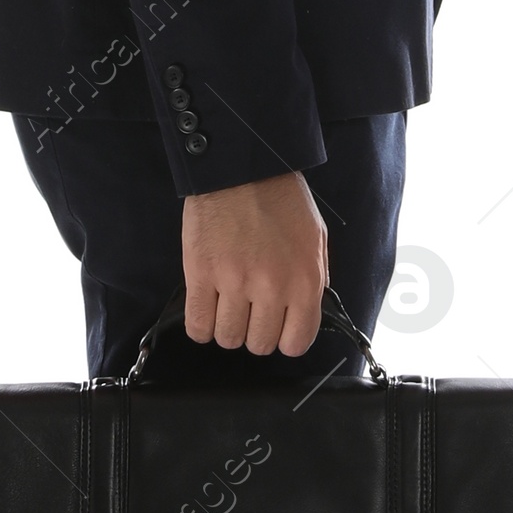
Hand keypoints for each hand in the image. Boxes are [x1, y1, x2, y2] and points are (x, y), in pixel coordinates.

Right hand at [181, 172, 327, 354]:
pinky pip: (197, 325)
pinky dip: (201, 327)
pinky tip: (205, 310)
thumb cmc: (279, 199)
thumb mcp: (314, 239)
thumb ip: (312, 280)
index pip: (296, 343)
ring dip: (226, 328)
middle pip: (258, 345)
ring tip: (226, 307)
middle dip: (254, 332)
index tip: (276, 328)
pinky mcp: (200, 274)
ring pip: (227, 338)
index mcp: (305, 281)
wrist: (241, 167)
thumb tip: (302, 313)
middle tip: (249, 312)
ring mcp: (233, 282)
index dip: (284, 339)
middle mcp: (271, 287)